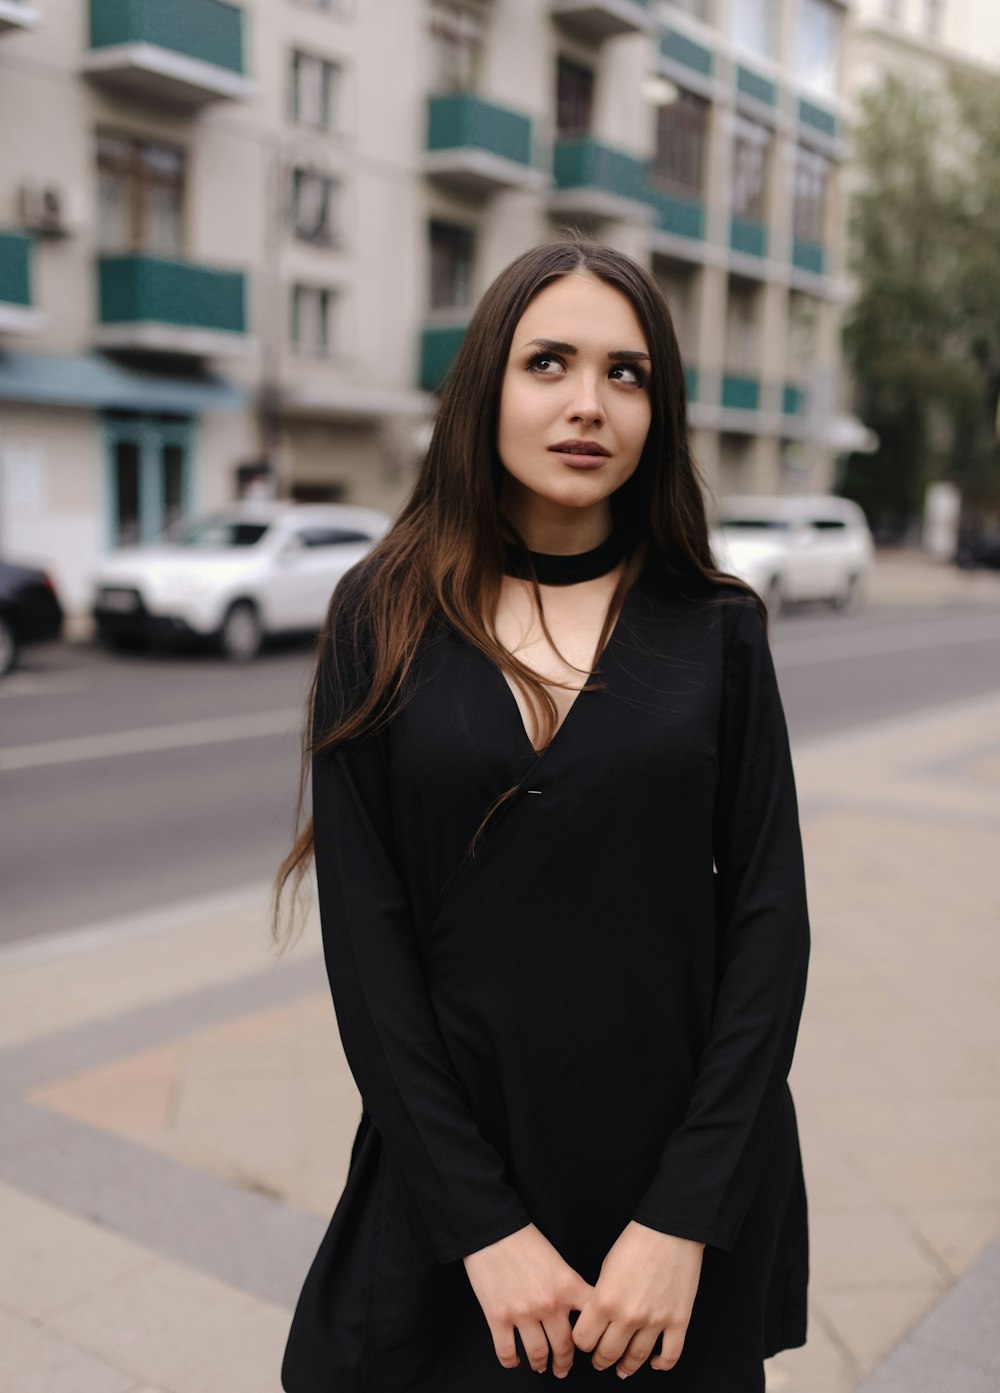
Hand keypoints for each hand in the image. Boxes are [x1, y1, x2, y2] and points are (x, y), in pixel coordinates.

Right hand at [463, 1223, 593, 1377]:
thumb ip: (569, 1287)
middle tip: (563, 1367)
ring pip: (538, 1355)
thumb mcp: (558, 1261)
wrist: (494, 1229)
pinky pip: (507, 1352)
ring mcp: (522, 1313)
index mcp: (568, 1286)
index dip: (592, 1340)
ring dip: (541, 1364)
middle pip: (564, 1347)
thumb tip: (575, 1312)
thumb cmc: (525, 1241)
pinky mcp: (497, 1317)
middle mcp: (548, 1303)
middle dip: (564, 1363)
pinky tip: (515, 1360)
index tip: (589, 1348)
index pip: (590, 1323)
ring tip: (541, 1365)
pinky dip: (512, 1362)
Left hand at [572, 1222, 704, 1377]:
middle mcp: (628, 1315)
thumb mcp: (606, 1267)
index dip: (582, 1342)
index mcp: (605, 1300)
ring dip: (626, 1367)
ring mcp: (655, 1321)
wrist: (671, 1229)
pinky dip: (661, 1365)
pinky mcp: (678, 1321)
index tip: (586, 1341)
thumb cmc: (637, 1242)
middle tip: (600, 1360)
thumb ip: (601, 1297)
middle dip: (600, 1360)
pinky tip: (654, 1363)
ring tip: (623, 1367)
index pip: (583, 1339)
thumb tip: (599, 1321)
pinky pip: (670, 1356)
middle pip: (607, 1354)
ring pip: (636, 1359)